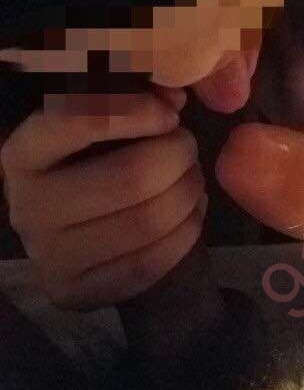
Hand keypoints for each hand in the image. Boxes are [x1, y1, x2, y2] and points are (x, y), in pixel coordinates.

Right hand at [0, 87, 205, 309]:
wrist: (93, 227)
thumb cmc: (103, 158)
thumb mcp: (113, 120)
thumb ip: (140, 96)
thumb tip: (173, 98)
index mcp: (25, 153)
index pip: (78, 121)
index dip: (136, 113)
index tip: (170, 114)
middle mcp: (27, 207)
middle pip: (133, 177)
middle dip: (178, 155)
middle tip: (186, 147)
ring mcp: (48, 257)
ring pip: (150, 221)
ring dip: (189, 192)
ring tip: (190, 178)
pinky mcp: (76, 293)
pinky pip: (153, 262)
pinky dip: (186, 232)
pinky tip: (187, 214)